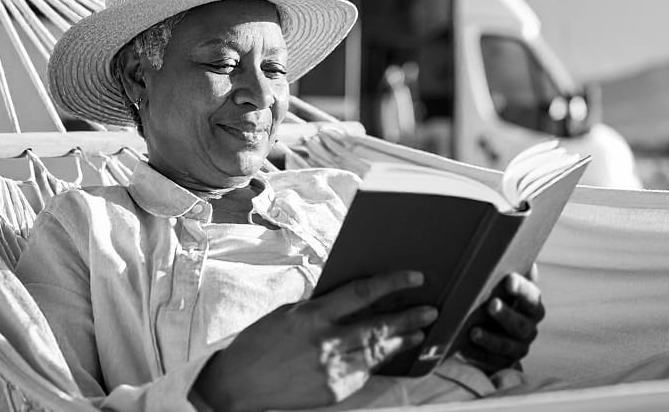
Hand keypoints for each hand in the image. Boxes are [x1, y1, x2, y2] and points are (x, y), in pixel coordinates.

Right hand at [193, 270, 434, 411]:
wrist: (238, 385)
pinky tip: (387, 354)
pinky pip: (364, 373)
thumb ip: (321, 307)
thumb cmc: (261, 343)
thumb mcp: (289, 313)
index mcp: (312, 315)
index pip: (363, 293)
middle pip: (379, 326)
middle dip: (409, 317)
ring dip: (401, 340)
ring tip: (418, 333)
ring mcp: (331, 369)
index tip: (415, 277)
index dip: (393, 283)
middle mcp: (326, 342)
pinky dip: (377, 362)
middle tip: (430, 310)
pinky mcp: (334, 391)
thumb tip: (355, 298)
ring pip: (378, 351)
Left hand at [460, 271, 543, 372]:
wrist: (494, 333)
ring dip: (490, 338)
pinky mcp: (503, 363)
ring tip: (473, 331)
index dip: (521, 289)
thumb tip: (529, 263)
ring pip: (506, 345)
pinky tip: (464, 346)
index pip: (531, 298)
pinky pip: (491, 361)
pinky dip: (477, 353)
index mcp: (532, 307)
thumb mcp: (507, 288)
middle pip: (521, 324)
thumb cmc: (500, 301)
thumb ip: (516, 275)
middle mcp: (529, 328)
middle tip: (490, 304)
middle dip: (506, 315)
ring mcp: (518, 348)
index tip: (508, 279)